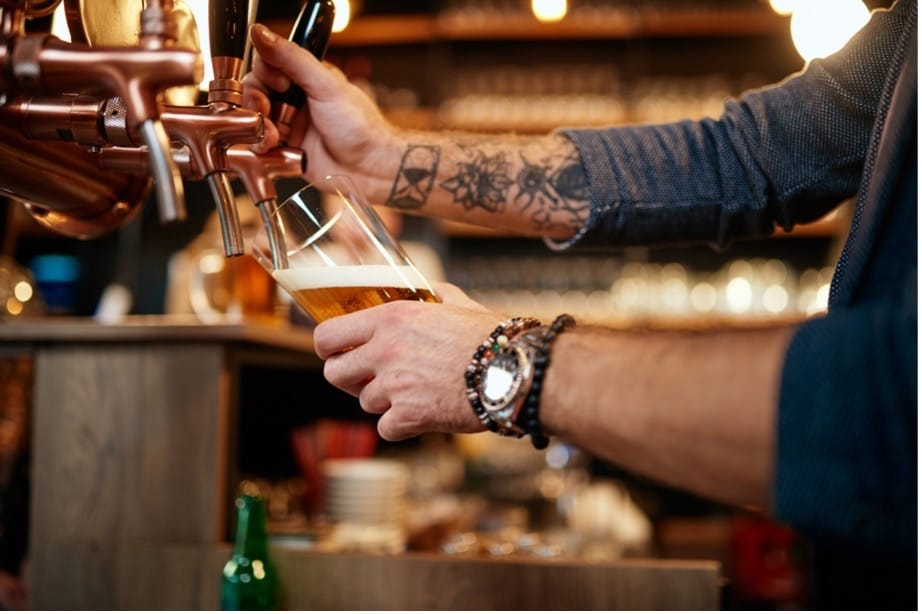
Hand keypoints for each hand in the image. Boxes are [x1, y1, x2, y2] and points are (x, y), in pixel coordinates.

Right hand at [242, 24, 399, 193]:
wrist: (371, 167)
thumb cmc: (360, 126)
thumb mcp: (325, 85)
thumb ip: (293, 59)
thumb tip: (262, 33)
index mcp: (305, 79)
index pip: (268, 65)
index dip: (265, 74)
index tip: (280, 84)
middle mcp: (295, 100)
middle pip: (256, 92)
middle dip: (257, 101)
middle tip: (268, 110)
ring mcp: (290, 126)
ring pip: (255, 119)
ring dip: (258, 126)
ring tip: (275, 135)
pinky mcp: (286, 151)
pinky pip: (260, 145)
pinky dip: (260, 145)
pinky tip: (273, 147)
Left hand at [313, 283, 501, 440]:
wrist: (514, 371)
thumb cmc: (492, 338)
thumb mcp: (460, 304)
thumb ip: (438, 295)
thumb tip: (433, 289)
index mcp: (391, 318)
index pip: (328, 336)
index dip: (328, 348)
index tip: (338, 353)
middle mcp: (385, 350)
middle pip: (334, 373)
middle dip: (349, 379)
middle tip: (369, 379)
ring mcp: (394, 385)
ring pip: (364, 402)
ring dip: (384, 402)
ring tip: (414, 394)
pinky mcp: (409, 416)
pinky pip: (386, 428)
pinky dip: (401, 426)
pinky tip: (422, 415)